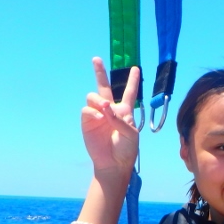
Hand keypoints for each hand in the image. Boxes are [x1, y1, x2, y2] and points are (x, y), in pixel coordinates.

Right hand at [80, 57, 140, 174]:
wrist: (114, 163)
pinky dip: (93, 112)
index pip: (129, 92)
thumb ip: (120, 119)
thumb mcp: (131, 134)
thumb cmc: (126, 149)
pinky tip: (99, 118)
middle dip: (99, 72)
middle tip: (96, 59)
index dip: (133, 81)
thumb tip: (105, 107)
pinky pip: (87, 110)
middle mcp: (110, 109)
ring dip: (98, 100)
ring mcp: (98, 114)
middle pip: (104, 86)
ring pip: (93, 96)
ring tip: (104, 108)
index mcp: (125, 111)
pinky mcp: (88, 122)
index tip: (135, 68)